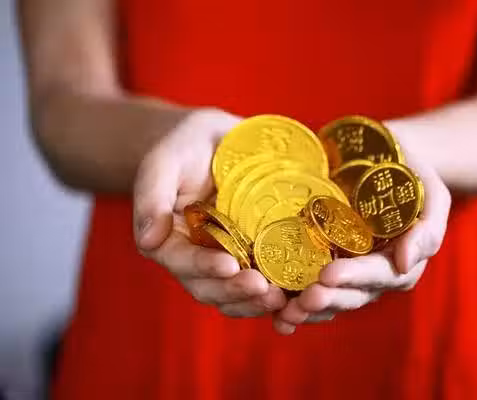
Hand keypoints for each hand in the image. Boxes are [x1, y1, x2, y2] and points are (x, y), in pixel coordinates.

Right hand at [133, 108, 286, 316]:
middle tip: (263, 289)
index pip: (182, 261)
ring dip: (255, 302)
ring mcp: (225, 260)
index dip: (203, 267)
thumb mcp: (165, 160)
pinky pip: (259, 283)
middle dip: (235, 292)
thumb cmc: (185, 146)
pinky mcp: (251, 257)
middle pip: (209, 287)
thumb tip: (149, 241)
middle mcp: (195, 257)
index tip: (228, 266)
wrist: (215, 142)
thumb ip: (152, 195)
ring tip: (281, 298)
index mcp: (169, 239)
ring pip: (234, 294)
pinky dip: (274, 294)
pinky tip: (294, 295)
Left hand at [272, 150, 450, 333]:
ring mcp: (345, 272)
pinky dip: (292, 304)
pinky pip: (308, 289)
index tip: (328, 275)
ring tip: (285, 313)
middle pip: (350, 295)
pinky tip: (274, 314)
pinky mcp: (321, 264)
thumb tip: (404, 262)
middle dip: (327, 299)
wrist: (379, 159)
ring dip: (307, 311)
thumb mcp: (429, 192)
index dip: (354, 277)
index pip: (378, 274)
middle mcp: (371, 275)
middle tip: (303, 300)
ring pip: (329, 300)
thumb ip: (428, 228)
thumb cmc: (409, 172)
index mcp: (398, 262)